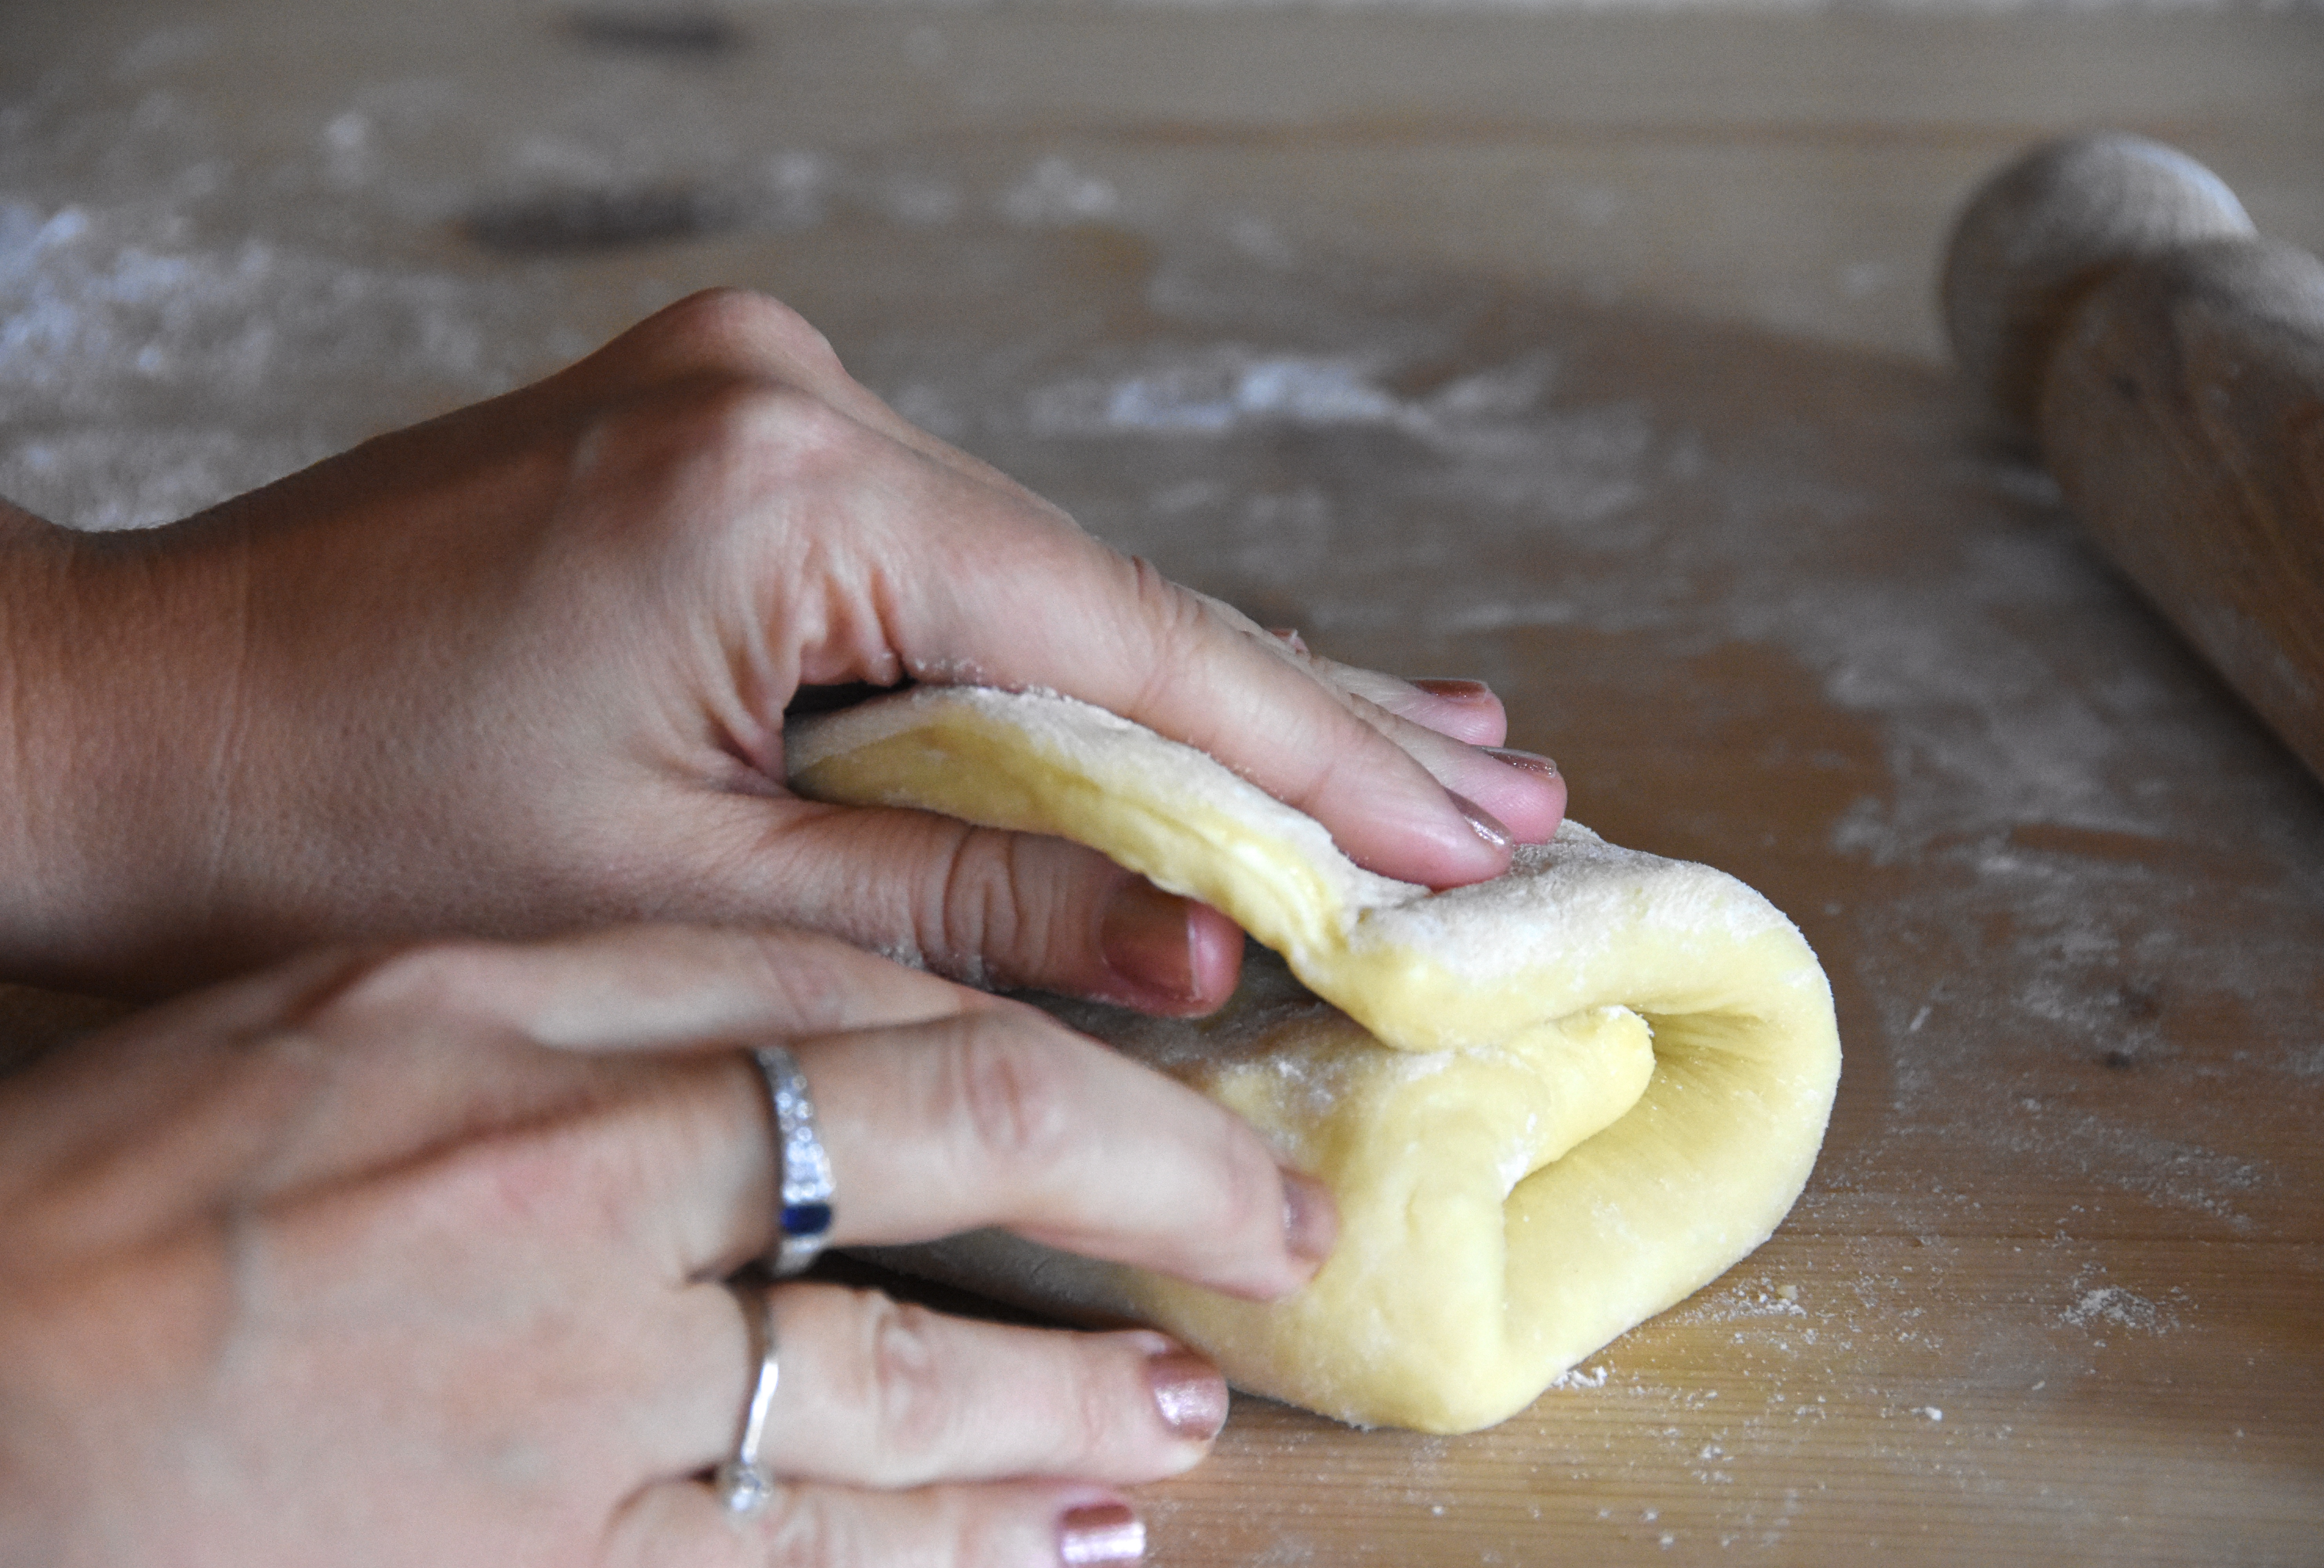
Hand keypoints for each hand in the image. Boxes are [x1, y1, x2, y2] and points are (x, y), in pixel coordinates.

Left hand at [0, 289, 1562, 1002]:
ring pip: (1035, 579)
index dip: (1313, 759)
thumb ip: (970, 896)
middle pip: (1103, 593)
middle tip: (1499, 788)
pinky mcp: (726, 442)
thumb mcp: (690, 890)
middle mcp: (787, 399)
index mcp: (783, 490)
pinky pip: (944, 565)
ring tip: (1400, 754)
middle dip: (1299, 718)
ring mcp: (754, 401)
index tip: (1470, 836)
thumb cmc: (348, 821)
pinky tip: (1187, 698)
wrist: (124, 720)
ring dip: (1196, 689)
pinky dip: (1059, 657)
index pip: (1125, 643)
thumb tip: (1203, 938)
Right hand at [0, 924, 1338, 1567]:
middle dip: (1138, 1195)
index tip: (1173, 1071)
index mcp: (545, 1041)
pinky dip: (951, 1559)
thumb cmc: (129, 1174)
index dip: (1063, 1046)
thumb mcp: (371, 1005)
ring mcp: (572, 1412)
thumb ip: (600, 991)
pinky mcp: (546, 1567)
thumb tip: (820, 997)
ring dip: (1062, 1412)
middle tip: (1258, 1240)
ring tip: (1170, 1423)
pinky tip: (1054, 1556)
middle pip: (938, 1167)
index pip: (880, 1017)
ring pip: (899, 1399)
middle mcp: (584, 1211)